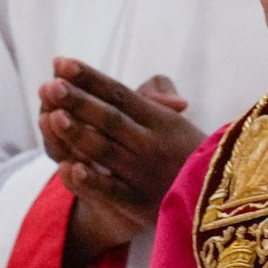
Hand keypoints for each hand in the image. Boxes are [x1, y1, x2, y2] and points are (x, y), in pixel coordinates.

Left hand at [37, 58, 204, 267]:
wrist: (216, 203)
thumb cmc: (189, 155)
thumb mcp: (179, 123)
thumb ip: (158, 98)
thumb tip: (150, 90)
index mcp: (162, 121)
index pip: (119, 95)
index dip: (90, 79)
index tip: (61, 62)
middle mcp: (152, 145)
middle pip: (110, 119)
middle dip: (79, 101)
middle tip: (50, 85)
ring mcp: (145, 175)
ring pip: (106, 152)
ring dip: (79, 134)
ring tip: (53, 116)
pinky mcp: (139, 205)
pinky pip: (112, 191)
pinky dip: (90, 181)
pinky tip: (68, 167)